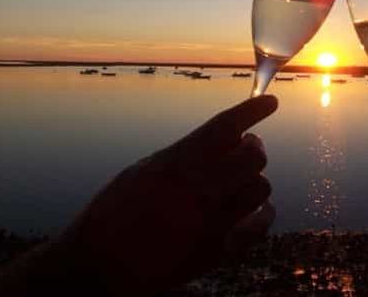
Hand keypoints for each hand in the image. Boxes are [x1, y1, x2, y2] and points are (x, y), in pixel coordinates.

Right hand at [56, 95, 278, 294]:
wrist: (97, 266)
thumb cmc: (114, 212)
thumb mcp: (143, 170)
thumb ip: (184, 154)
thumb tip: (226, 138)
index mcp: (175, 164)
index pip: (225, 127)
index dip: (252, 110)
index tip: (270, 102)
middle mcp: (198, 190)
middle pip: (253, 156)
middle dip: (254, 147)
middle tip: (247, 147)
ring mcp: (210, 223)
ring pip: (261, 188)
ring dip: (255, 179)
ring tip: (242, 180)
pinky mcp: (216, 252)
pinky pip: (260, 225)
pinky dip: (262, 213)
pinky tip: (257, 209)